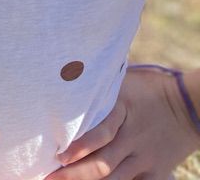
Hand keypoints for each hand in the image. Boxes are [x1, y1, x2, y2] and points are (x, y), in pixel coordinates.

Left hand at [47, 66, 199, 179]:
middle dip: (73, 174)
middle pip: (102, 163)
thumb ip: (97, 84)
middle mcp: (132, 138)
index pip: (101, 133)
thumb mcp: (122, 80)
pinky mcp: (155, 172)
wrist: (186, 106)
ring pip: (114, 179)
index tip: (60, 155)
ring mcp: (144, 158)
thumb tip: (65, 67)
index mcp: (122, 111)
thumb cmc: (146, 88)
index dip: (80, 146)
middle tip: (49, 178)